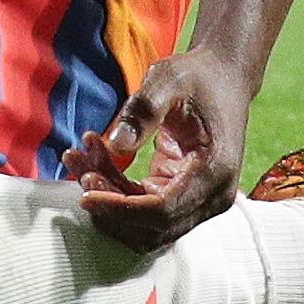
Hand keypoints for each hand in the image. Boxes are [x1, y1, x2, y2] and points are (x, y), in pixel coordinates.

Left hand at [77, 47, 255, 250]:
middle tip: (79, 164)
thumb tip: (117, 144)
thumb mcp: (170, 78)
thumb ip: (144, 109)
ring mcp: (200, 201)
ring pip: (144, 224)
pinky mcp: (183, 197)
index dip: (120, 207)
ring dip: (108, 200)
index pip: (162, 211)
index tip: (85, 189)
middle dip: (109, 203)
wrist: (223, 77)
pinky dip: (116, 191)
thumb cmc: (197, 75)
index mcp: (215, 172)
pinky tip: (95, 158)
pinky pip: (144, 208)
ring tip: (80, 157)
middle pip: (152, 227)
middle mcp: (213, 197)